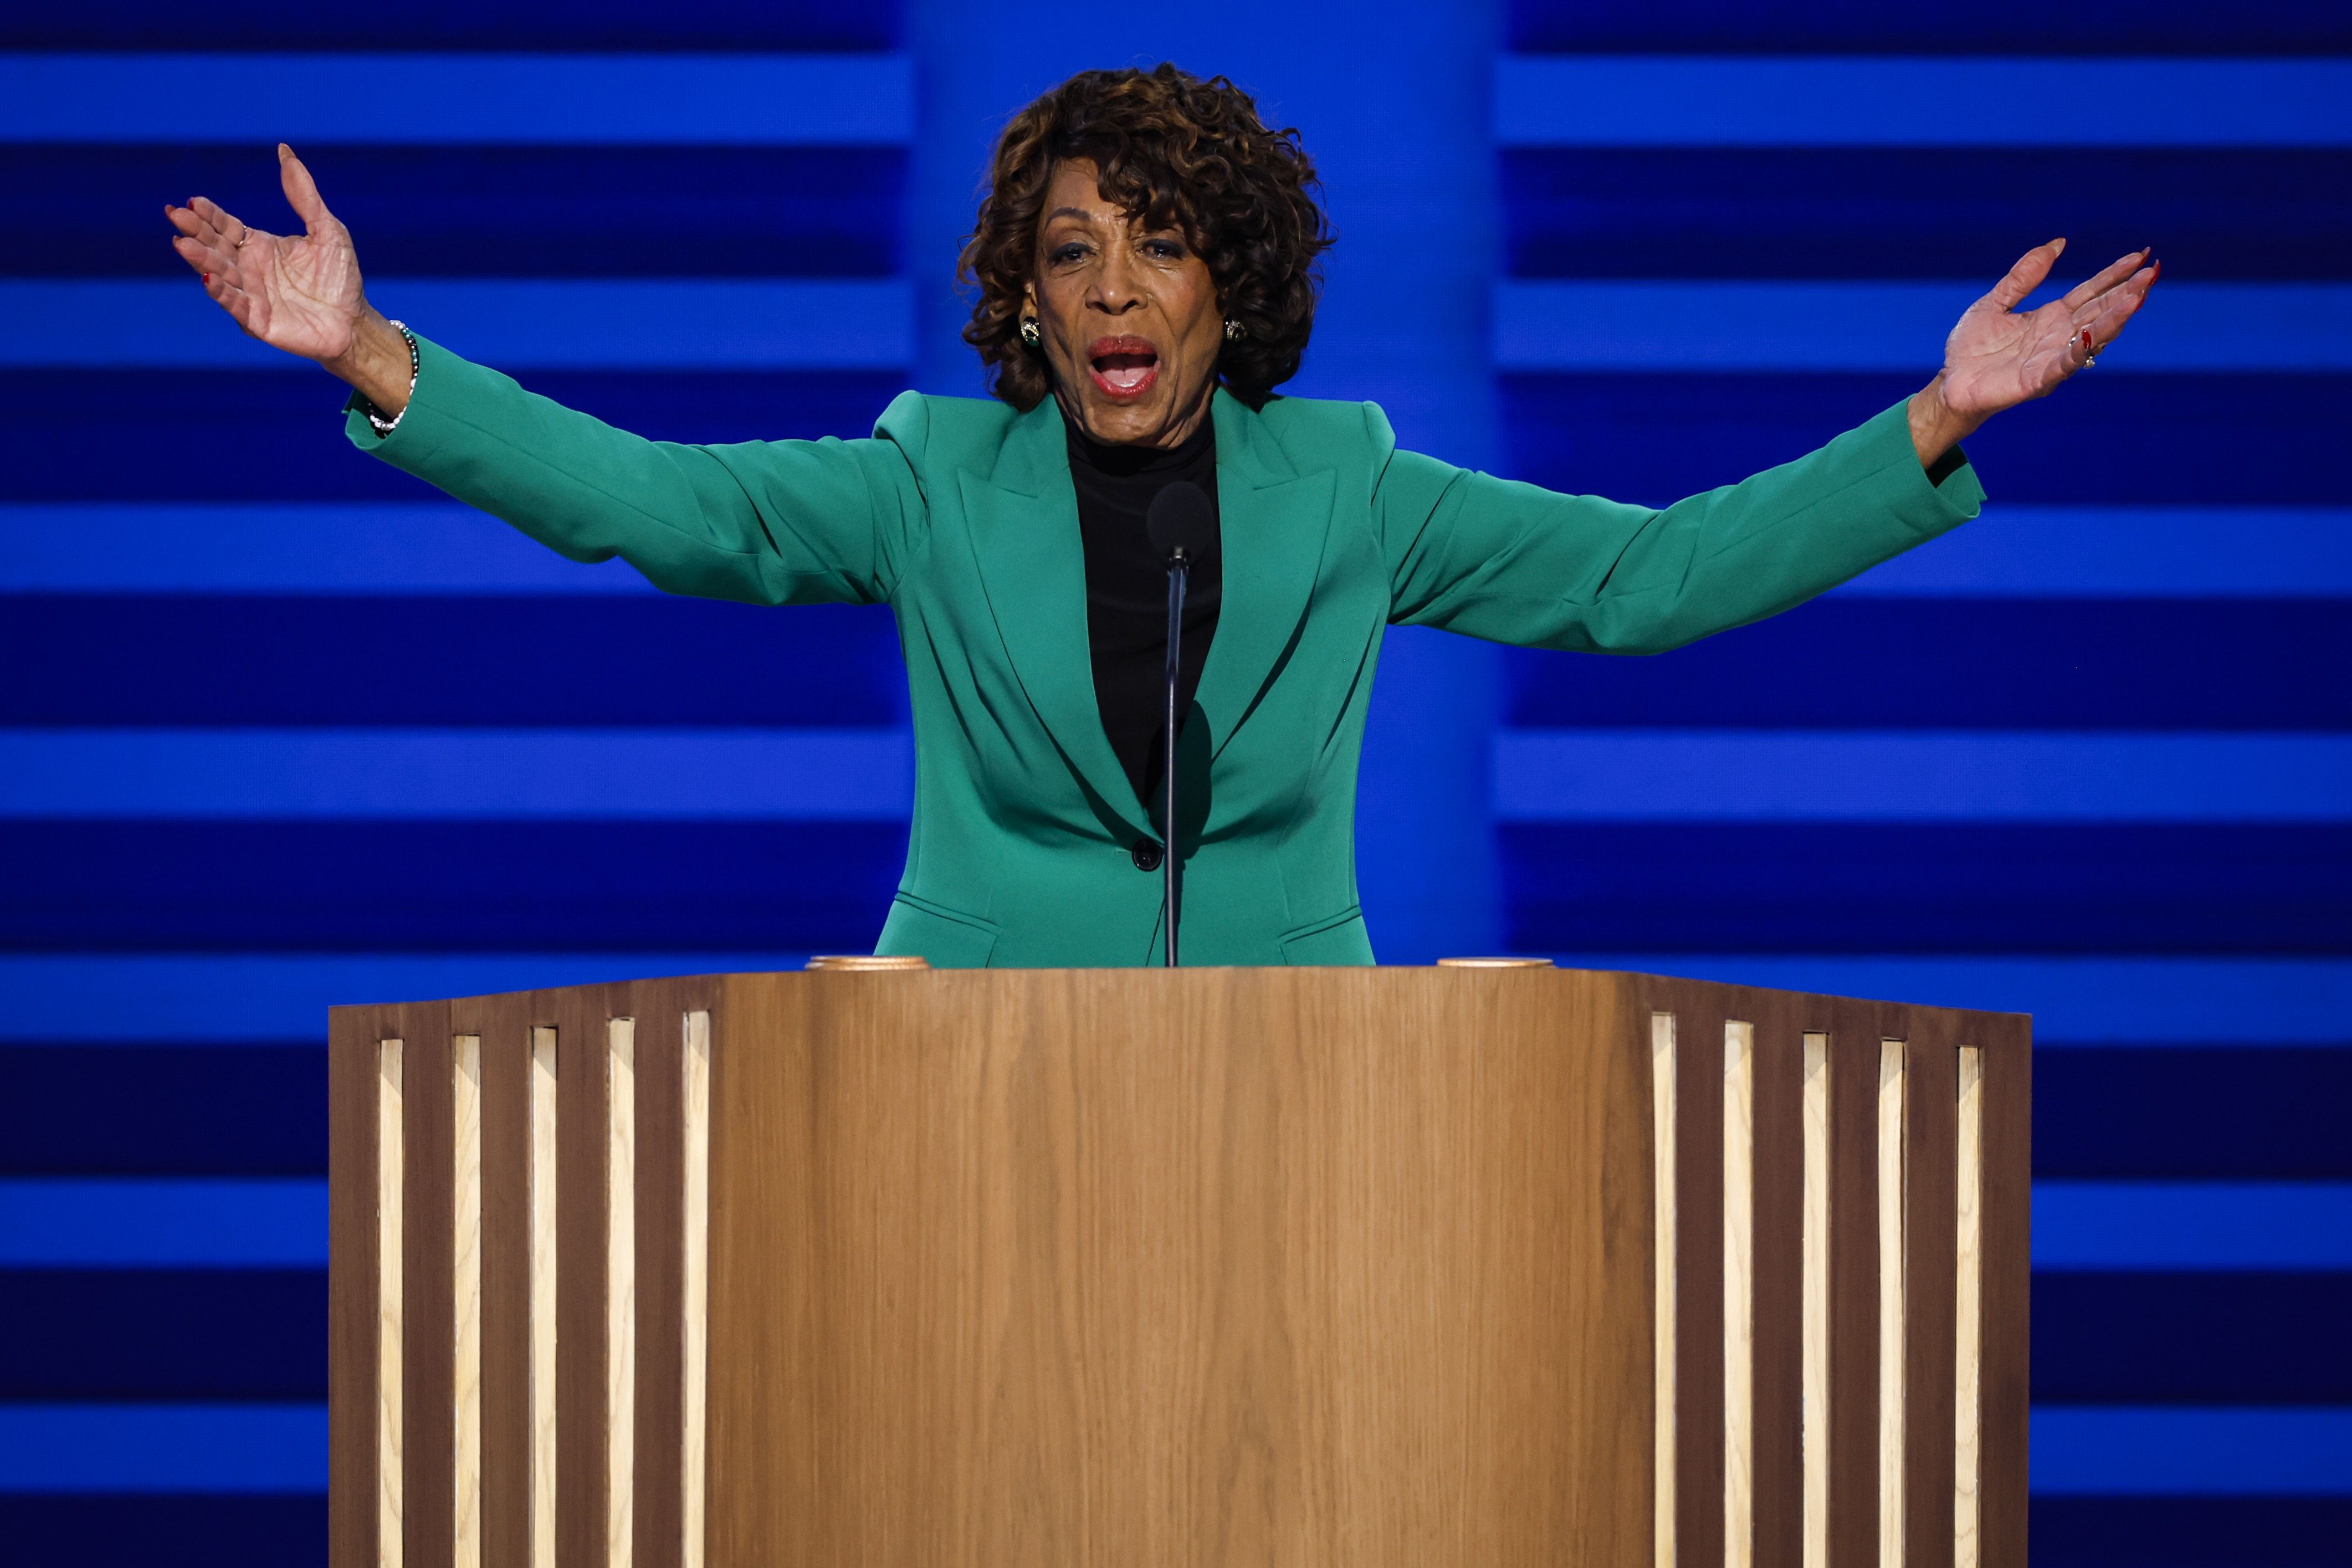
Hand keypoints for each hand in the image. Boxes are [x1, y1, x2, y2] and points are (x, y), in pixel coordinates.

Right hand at [167, 145, 411, 410]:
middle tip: (176, 215)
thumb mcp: (327, 230)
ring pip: (219, 274)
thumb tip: (285, 150)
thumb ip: (304, 195)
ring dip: (200, 259)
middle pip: (215, 246)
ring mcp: (250, 295)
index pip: (225, 226)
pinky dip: (221, 293)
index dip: (208, 214)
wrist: (354, 322)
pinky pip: (234, 305)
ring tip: (183, 244)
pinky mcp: (257, 321)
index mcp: (258, 246)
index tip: (193, 201)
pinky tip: (208, 278)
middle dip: (195, 231)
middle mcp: (248, 269)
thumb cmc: (340, 277)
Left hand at [1907, 240, 2158, 466]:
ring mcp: (2052, 359)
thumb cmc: (1971, 348)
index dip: (2115, 274)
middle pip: (2101, 311)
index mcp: (2052, 317)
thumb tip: (2057, 243)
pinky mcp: (2037, 381)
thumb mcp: (1996, 302)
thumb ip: (2024, 276)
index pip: (2092, 291)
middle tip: (2152, 273)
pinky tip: (2093, 334)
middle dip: (2127, 293)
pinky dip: (2079, 351)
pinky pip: (2063, 365)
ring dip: (2115, 319)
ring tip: (2136, 298)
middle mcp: (2059, 337)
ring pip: (2092, 337)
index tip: (2141, 255)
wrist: (1951, 383)